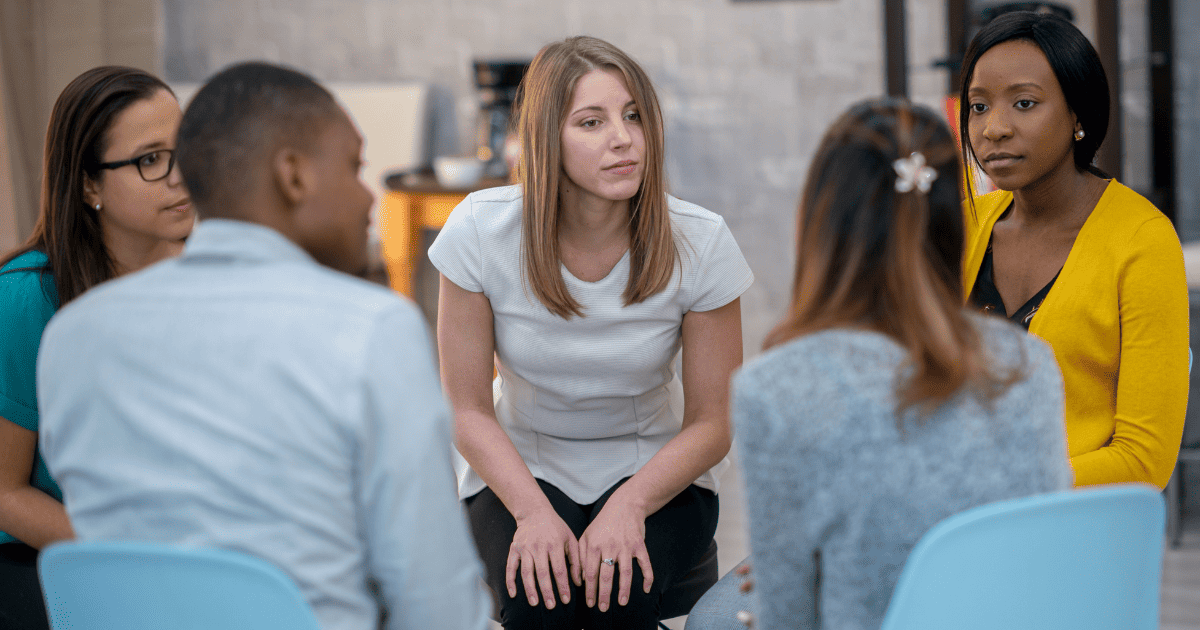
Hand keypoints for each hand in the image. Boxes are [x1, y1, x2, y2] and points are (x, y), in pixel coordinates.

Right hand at [506, 507, 580, 608]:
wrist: (534, 511)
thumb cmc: (556, 528)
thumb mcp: (570, 539)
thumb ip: (576, 560)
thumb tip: (579, 582)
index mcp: (555, 544)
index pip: (559, 570)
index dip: (563, 586)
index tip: (566, 600)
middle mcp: (539, 546)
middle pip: (542, 573)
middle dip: (547, 591)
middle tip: (551, 606)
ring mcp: (525, 547)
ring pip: (526, 572)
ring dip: (530, 589)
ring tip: (535, 603)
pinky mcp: (514, 548)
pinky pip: (511, 566)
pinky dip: (510, 581)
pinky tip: (513, 594)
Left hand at [579, 497, 652, 611]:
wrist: (624, 505)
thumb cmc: (602, 523)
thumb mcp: (586, 536)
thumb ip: (580, 557)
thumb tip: (579, 579)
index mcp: (594, 545)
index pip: (590, 572)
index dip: (590, 590)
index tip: (590, 603)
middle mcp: (609, 546)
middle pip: (606, 576)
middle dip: (604, 595)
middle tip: (603, 608)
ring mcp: (626, 546)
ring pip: (625, 573)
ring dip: (624, 590)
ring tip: (622, 603)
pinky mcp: (639, 545)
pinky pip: (645, 564)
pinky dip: (647, 577)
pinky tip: (646, 589)